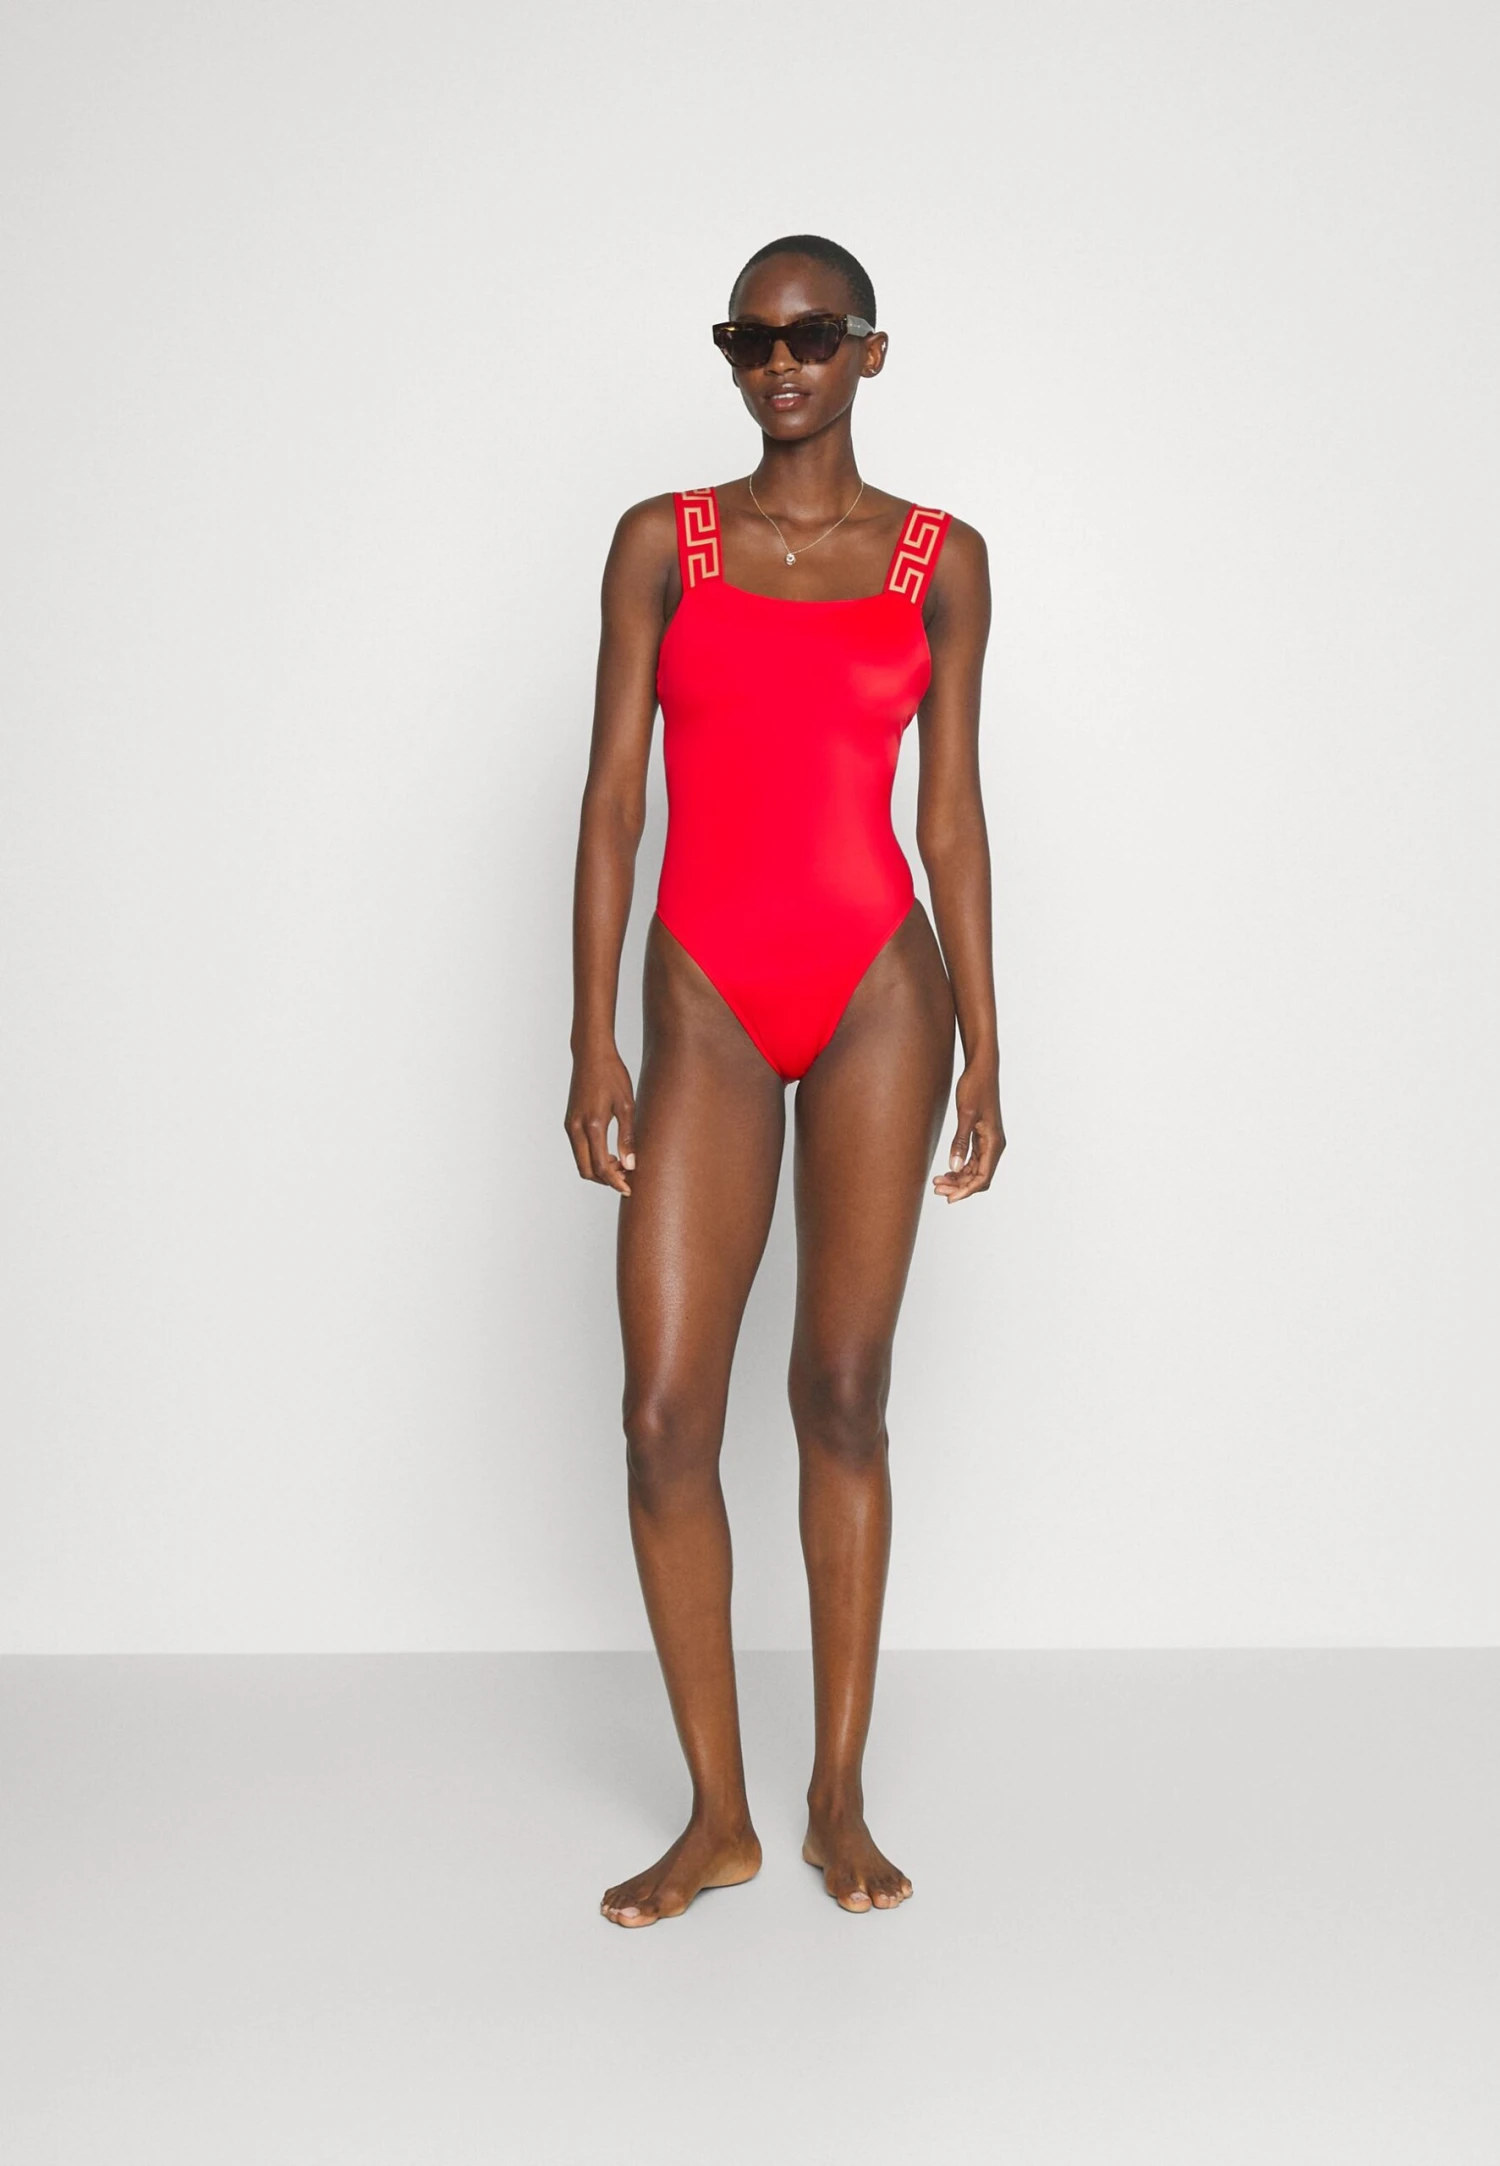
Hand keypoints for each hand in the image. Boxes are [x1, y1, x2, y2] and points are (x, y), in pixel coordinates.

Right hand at [565, 1046, 636, 1196]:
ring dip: (598, 1170)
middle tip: (627, 1178)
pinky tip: (610, 1153)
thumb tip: (631, 1164)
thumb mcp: (626, 1105)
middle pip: (586, 1170)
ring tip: (622, 1165)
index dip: (615, 1181)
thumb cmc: (612, 1075)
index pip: (601, 1166)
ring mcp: (569, 1125)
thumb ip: (628, 1137)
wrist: (591, 1054)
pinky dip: (592, 1158)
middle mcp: (576, 1128)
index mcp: (592, 1125)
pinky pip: (579, 1150)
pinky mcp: (569, 1122)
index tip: (630, 1188)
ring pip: (581, 1161)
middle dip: (606, 1180)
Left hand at [932, 1058, 1004, 1202]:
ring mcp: (988, 1141)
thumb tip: (954, 1167)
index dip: (966, 1190)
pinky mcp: (981, 1136)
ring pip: (975, 1170)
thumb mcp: (966, 1114)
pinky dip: (960, 1168)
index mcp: (994, 1143)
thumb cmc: (975, 1087)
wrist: (981, 1068)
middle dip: (959, 1186)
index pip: (983, 1177)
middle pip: (979, 1177)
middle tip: (937, 1189)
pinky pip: (973, 1160)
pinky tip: (946, 1171)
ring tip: (937, 1182)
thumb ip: (960, 1142)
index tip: (950, 1198)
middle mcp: (994, 1145)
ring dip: (958, 1178)